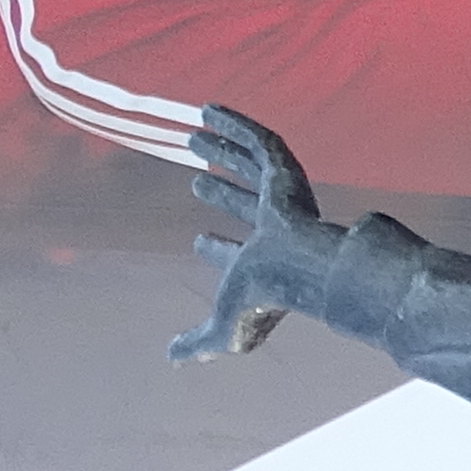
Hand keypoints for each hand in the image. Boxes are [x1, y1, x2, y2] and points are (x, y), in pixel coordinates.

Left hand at [170, 107, 335, 359]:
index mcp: (263, 264)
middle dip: (221, 194)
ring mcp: (281, 200)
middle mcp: (274, 230)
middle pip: (244, 207)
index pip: (238, 255)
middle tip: (196, 183)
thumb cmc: (266, 301)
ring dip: (223, 154)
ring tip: (193, 138)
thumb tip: (171, 360)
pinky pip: (261, 141)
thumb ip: (199, 341)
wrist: (300, 270)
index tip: (198, 242)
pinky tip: (209, 110)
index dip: (217, 251)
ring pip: (249, 171)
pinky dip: (236, 125)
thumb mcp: (226, 327)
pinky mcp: (284, 173)